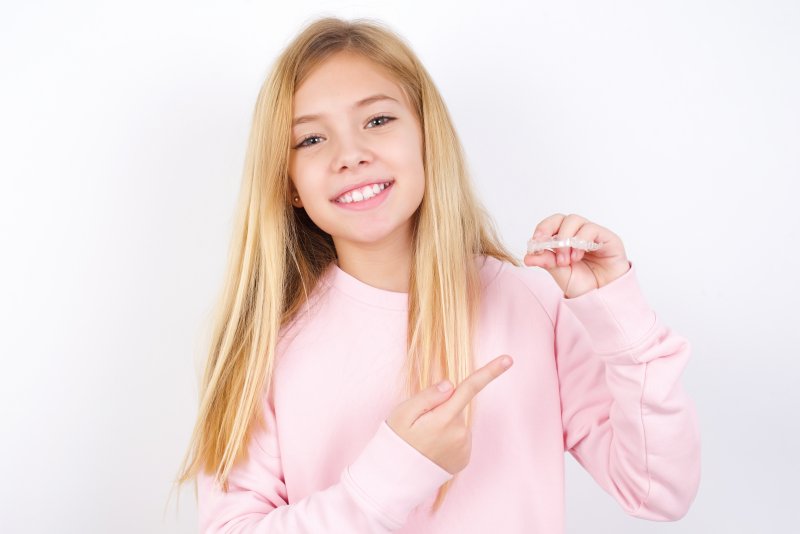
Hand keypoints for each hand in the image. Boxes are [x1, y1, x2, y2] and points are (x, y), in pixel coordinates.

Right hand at [386, 355, 512, 474]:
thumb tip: (450, 385)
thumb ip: (428, 396)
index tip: (508, 360)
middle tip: (420, 425)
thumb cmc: (397, 442)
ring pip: (458, 423)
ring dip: (444, 425)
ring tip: (424, 440)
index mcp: (444, 419)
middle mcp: (460, 434)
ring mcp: (464, 448)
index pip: (469, 389)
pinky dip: (448, 439)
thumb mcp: (403, 413)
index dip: (490, 372)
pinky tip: (433, 449)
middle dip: (442, 409)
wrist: (397, 479)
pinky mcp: (464, 458)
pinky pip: (460, 438)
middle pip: (456, 407)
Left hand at [524, 213, 630, 297]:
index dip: (542, 229)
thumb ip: (547, 263)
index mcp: (564, 240)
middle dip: (550, 229)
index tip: (535, 242)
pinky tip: (577, 257)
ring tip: (565, 261)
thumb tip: (528, 257)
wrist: (605, 297)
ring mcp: (592, 234)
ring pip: (574, 220)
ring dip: (565, 239)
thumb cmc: (585, 285)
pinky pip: (591, 229)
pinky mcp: (607, 237)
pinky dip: (580, 240)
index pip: (551, 225)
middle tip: (546, 245)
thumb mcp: (561, 274)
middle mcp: (578, 234)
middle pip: (560, 218)